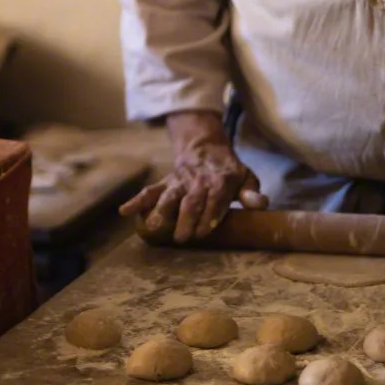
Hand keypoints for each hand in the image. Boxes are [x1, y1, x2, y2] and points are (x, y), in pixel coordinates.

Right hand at [118, 110, 267, 241]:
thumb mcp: (246, 177)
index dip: (211, 213)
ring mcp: (180, 182)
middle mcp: (198, 181)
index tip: (205, 230)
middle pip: (191, 200)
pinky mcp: (166, 183)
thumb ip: (252, 193)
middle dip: (186, 218)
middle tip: (182, 238)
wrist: (205, 146)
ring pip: (169, 195)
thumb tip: (260, 204)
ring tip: (154, 226)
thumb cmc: (229, 170)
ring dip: (161, 210)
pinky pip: (150, 191)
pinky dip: (137, 201)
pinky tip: (124, 211)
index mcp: (221, 180)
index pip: (216, 198)